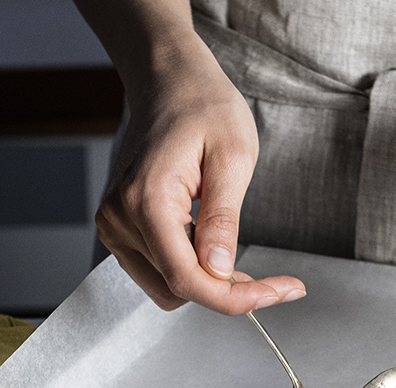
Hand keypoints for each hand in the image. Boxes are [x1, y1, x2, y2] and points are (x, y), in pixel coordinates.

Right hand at [95, 35, 304, 314]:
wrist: (169, 81)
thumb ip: (223, 220)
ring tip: (233, 250)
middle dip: (224, 290)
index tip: (281, 292)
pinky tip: (210, 244)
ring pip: (165, 286)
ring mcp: (114, 224)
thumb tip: (219, 272)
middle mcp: (119, 218)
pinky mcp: (118, 226)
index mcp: (146, 200)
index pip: (186, 278)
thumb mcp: (233, 158)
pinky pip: (155, 269)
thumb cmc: (203, 107)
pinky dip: (188, 268)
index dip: (234, 298)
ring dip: (206, 281)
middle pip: (175, 289)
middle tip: (270, 276)